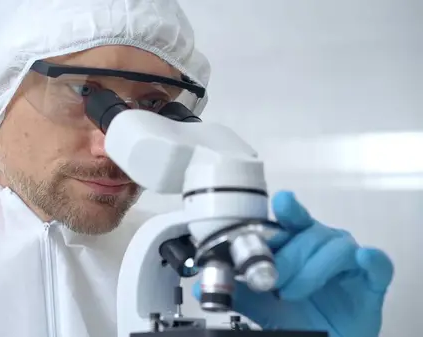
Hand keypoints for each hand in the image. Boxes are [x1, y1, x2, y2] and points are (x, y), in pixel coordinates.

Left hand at [192, 191, 393, 336]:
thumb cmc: (297, 313)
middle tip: (272, 282)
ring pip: (336, 247)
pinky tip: (362, 261)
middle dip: (287, 259)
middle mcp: (322, 244)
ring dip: (311, 271)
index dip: (288, 207)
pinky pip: (377, 262)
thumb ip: (235, 291)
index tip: (282, 201)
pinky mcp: (372, 278)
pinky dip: (370, 260)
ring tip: (292, 293)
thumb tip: (199, 286)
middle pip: (309, 234)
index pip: (292, 217)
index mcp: (297, 242)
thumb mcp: (261, 304)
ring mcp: (349, 260)